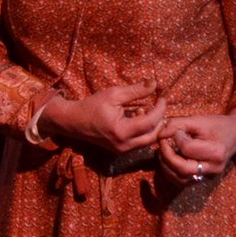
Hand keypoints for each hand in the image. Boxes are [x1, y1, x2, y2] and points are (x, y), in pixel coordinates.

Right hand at [41, 83, 166, 153]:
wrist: (73, 122)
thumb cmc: (92, 106)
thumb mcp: (113, 94)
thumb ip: (135, 90)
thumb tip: (155, 84)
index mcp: (122, 131)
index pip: (150, 122)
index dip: (160, 109)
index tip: (162, 98)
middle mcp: (124, 145)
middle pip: (154, 136)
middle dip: (160, 120)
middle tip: (159, 106)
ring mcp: (123, 151)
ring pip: (149, 141)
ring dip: (153, 127)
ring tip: (148, 111)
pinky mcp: (121, 151)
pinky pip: (140, 143)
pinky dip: (145, 131)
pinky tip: (138, 118)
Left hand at [155, 110, 235, 183]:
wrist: (235, 134)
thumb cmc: (217, 125)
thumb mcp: (199, 120)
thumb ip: (177, 124)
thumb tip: (160, 134)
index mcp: (216, 152)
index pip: (188, 149)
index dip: (175, 138)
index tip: (175, 129)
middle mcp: (214, 168)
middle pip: (183, 170)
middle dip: (167, 156)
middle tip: (162, 143)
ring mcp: (209, 176)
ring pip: (180, 179)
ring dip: (166, 166)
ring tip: (163, 151)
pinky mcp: (203, 178)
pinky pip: (182, 181)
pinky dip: (171, 171)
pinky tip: (167, 158)